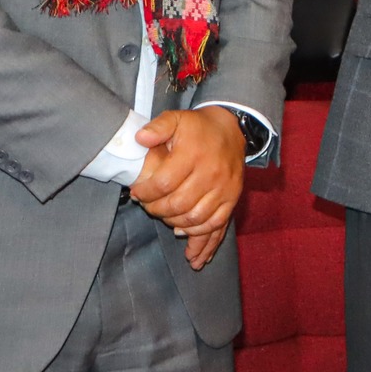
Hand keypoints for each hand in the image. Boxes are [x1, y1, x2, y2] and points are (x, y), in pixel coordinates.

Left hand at [130, 106, 245, 269]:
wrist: (232, 130)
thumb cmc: (198, 128)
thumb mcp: (176, 118)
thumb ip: (157, 127)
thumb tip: (139, 139)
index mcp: (194, 154)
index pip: (164, 183)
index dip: (146, 192)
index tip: (137, 192)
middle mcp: (211, 174)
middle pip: (178, 205)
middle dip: (157, 210)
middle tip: (148, 207)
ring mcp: (224, 189)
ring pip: (196, 220)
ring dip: (175, 225)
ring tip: (164, 220)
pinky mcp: (232, 200)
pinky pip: (217, 226)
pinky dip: (203, 241)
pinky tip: (192, 253)